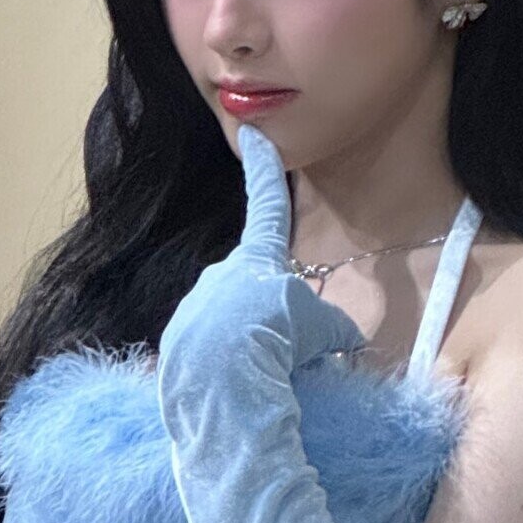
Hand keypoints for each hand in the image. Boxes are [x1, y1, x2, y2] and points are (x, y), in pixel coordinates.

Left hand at [158, 124, 366, 388]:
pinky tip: (238, 387)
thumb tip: (346, 340)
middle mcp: (221, 274)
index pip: (268, 205)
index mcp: (258, 257)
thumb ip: (333, 328)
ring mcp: (195, 307)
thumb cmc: (277, 336)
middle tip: (286, 347)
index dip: (264, 170)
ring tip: (263, 375)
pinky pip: (207, 353)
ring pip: (229, 324)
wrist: (223, 376)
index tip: (251, 134)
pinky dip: (225, 368)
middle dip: (268, 312)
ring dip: (247, 345)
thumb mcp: (321, 329)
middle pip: (251, 286)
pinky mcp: (176, 343)